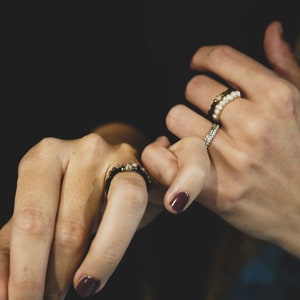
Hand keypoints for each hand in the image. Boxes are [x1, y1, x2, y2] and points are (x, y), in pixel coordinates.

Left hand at [0, 123, 162, 298]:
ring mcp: (116, 156)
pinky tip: (98, 275)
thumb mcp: (41, 214)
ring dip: (84, 267)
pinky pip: (130, 208)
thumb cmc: (74, 195)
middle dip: (52, 276)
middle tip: (46, 299)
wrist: (114, 170)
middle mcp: (81, 150)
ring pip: (103, 219)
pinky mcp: (142, 168)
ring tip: (77, 287)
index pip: (32, 219)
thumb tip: (1, 292)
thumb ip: (13, 247)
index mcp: (46, 155)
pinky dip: (111, 250)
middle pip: (66, 226)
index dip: (25, 270)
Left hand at [142, 21, 299, 256]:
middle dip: (196, 95)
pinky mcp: (214, 188)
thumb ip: (285, 66)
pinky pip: (166, 155)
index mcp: (278, 99)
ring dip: (182, 124)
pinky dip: (163, 152)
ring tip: (198, 135)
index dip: (202, 57)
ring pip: (176, 116)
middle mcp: (254, 125)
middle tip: (206, 111)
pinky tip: (176, 153)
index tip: (198, 64)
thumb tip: (271, 30)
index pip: (222, 58)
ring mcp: (232, 158)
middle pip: (194, 87)